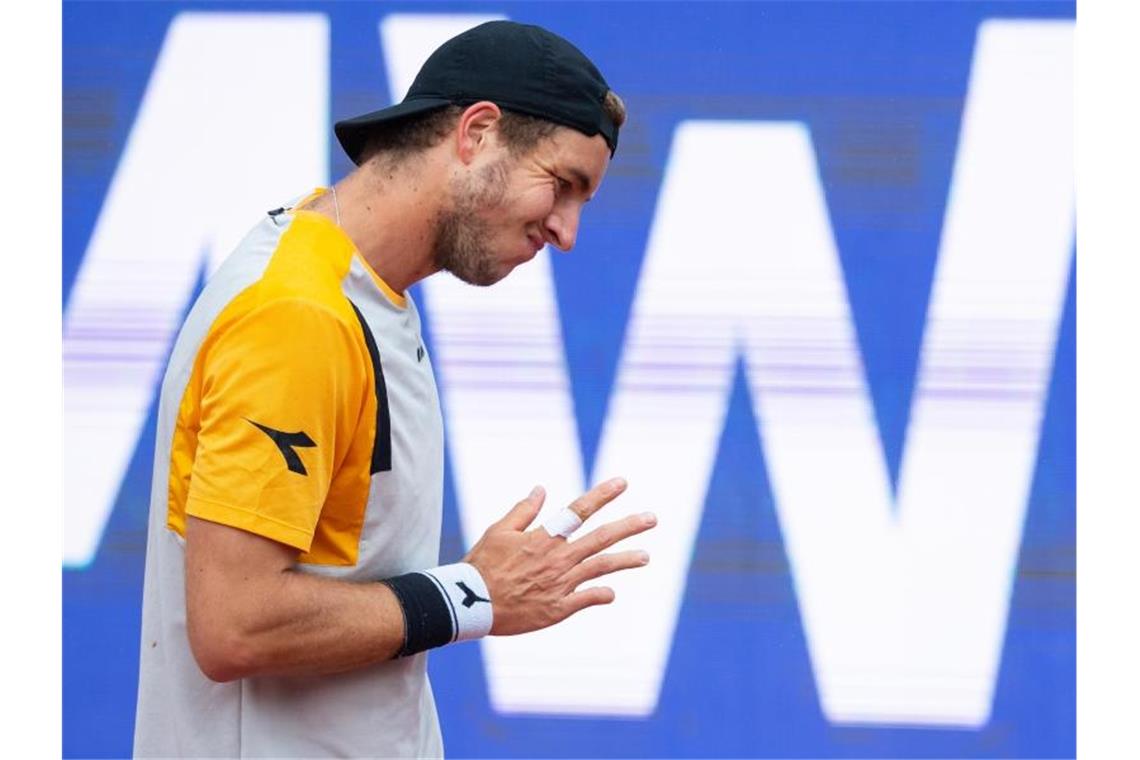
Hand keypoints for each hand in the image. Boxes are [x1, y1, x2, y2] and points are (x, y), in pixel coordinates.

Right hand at [463, 477, 655, 635]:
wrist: (469, 605)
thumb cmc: (481, 565)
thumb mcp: (498, 531)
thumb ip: (523, 511)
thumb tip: (541, 489)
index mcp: (543, 538)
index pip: (579, 511)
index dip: (602, 495)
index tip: (623, 483)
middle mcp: (557, 559)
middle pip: (600, 538)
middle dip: (629, 526)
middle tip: (652, 518)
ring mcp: (560, 585)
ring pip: (601, 568)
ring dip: (625, 560)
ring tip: (645, 556)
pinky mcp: (557, 609)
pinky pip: (587, 599)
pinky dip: (601, 595)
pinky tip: (611, 592)